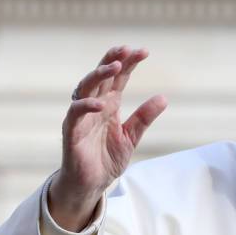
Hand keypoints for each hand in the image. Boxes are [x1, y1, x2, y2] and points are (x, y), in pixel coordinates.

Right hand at [48, 46, 166, 231]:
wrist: (91, 184)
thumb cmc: (107, 159)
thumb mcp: (131, 136)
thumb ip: (144, 117)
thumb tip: (164, 98)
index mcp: (109, 104)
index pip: (119, 78)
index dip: (128, 63)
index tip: (143, 51)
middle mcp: (95, 106)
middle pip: (101, 76)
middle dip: (113, 60)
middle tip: (127, 49)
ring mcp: (82, 116)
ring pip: (86, 87)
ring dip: (99, 75)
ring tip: (115, 66)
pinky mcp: (71, 131)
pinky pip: (75, 113)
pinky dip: (86, 105)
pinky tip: (100, 103)